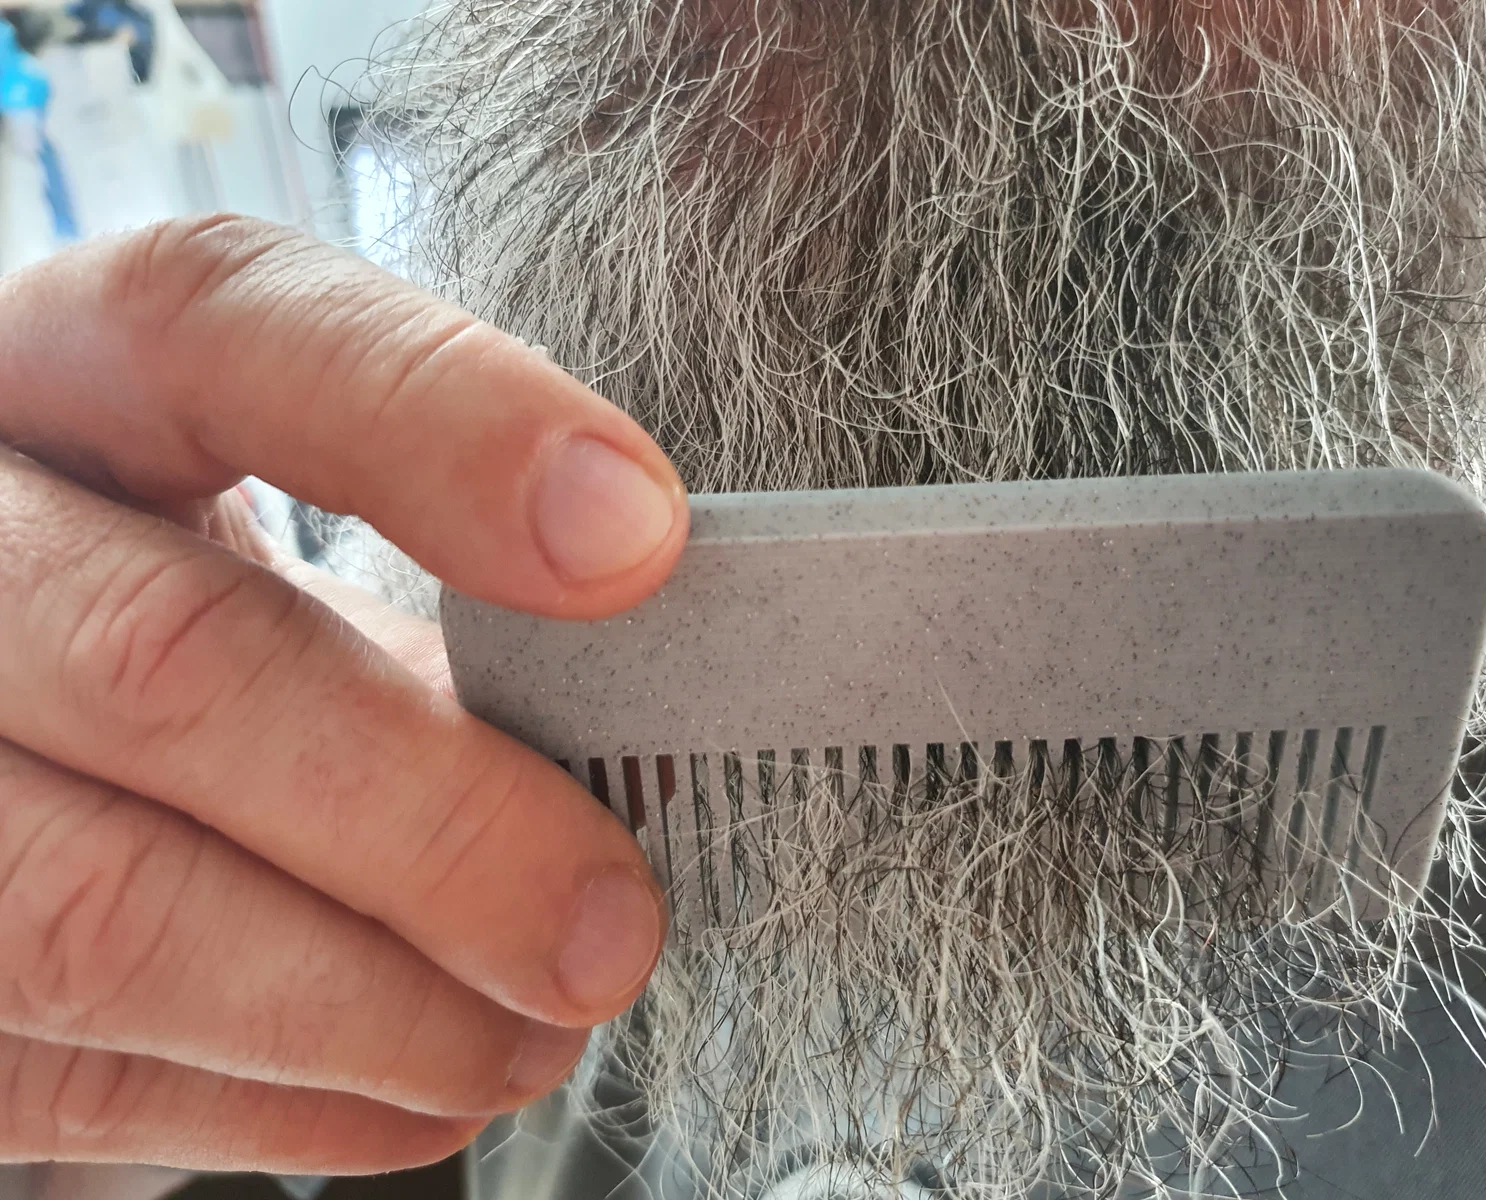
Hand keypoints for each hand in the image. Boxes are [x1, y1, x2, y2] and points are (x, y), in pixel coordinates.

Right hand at [0, 216, 688, 1174]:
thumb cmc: (176, 614)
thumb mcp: (267, 544)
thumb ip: (429, 606)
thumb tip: (635, 754)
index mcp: (59, 379)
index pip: (222, 323)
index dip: (439, 421)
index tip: (638, 539)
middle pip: (169, 658)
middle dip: (435, 819)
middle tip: (611, 926)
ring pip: (98, 911)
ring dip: (365, 1008)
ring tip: (534, 1034)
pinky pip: (65, 1077)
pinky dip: (283, 1107)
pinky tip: (415, 1093)